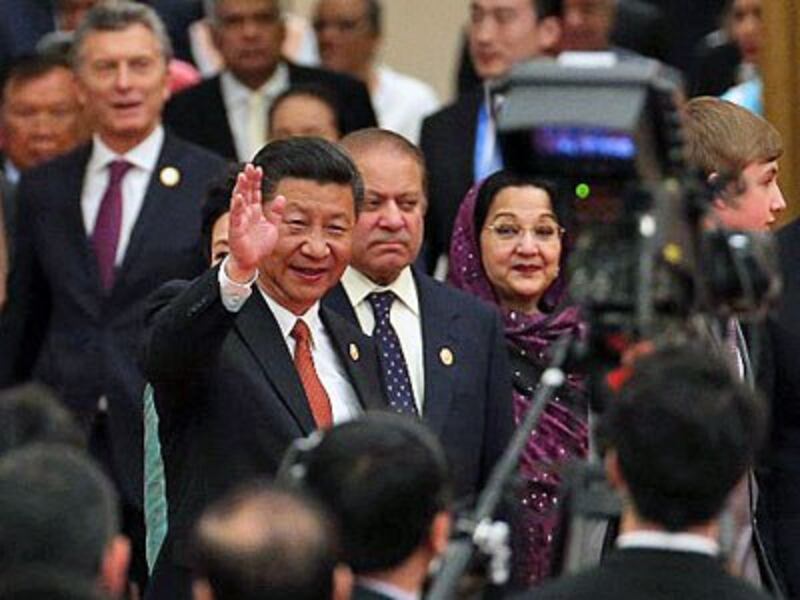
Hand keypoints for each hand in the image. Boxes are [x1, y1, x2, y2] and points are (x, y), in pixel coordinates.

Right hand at [226, 164, 284, 282]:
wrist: (250, 262)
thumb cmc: (259, 245)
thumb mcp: (272, 227)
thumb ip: (276, 213)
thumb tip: (282, 197)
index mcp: (254, 211)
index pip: (254, 192)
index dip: (256, 180)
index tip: (258, 168)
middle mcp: (246, 213)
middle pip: (246, 192)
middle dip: (247, 179)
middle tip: (249, 166)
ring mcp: (240, 220)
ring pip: (239, 201)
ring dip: (240, 189)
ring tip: (242, 176)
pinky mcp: (236, 230)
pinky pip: (236, 216)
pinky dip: (237, 206)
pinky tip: (239, 196)